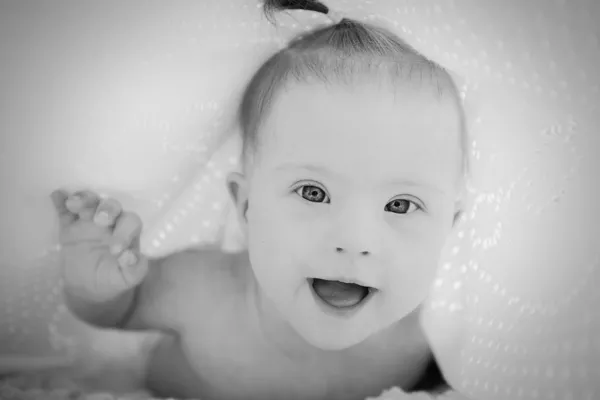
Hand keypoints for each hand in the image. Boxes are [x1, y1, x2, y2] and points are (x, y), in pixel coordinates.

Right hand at [50, 189, 148, 303]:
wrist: (87, 288)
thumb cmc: (112, 279)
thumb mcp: (126, 279)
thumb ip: (135, 269)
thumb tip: (132, 257)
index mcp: (127, 233)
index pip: (130, 223)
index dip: (125, 232)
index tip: (115, 250)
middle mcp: (111, 223)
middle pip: (111, 206)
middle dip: (106, 209)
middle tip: (99, 220)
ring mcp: (88, 222)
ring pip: (89, 203)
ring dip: (84, 200)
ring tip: (74, 205)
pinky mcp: (69, 226)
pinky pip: (64, 211)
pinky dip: (60, 201)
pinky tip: (57, 195)